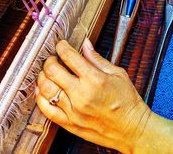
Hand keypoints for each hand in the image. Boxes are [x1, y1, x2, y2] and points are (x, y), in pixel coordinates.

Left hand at [36, 39, 150, 152]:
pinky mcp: (69, 124)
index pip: (69, 56)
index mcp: (94, 79)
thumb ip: (97, 59)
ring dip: (43, 77)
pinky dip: (41, 98)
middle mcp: (81, 94)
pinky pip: (47, 110)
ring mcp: (73, 111)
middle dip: (50, 60)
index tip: (61, 45)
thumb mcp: (118, 74)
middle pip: (52, 71)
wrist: (132, 129)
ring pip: (46, 89)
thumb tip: (85, 44)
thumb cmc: (127, 101)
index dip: (62, 46)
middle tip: (53, 58)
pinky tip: (43, 90)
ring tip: (47, 73)